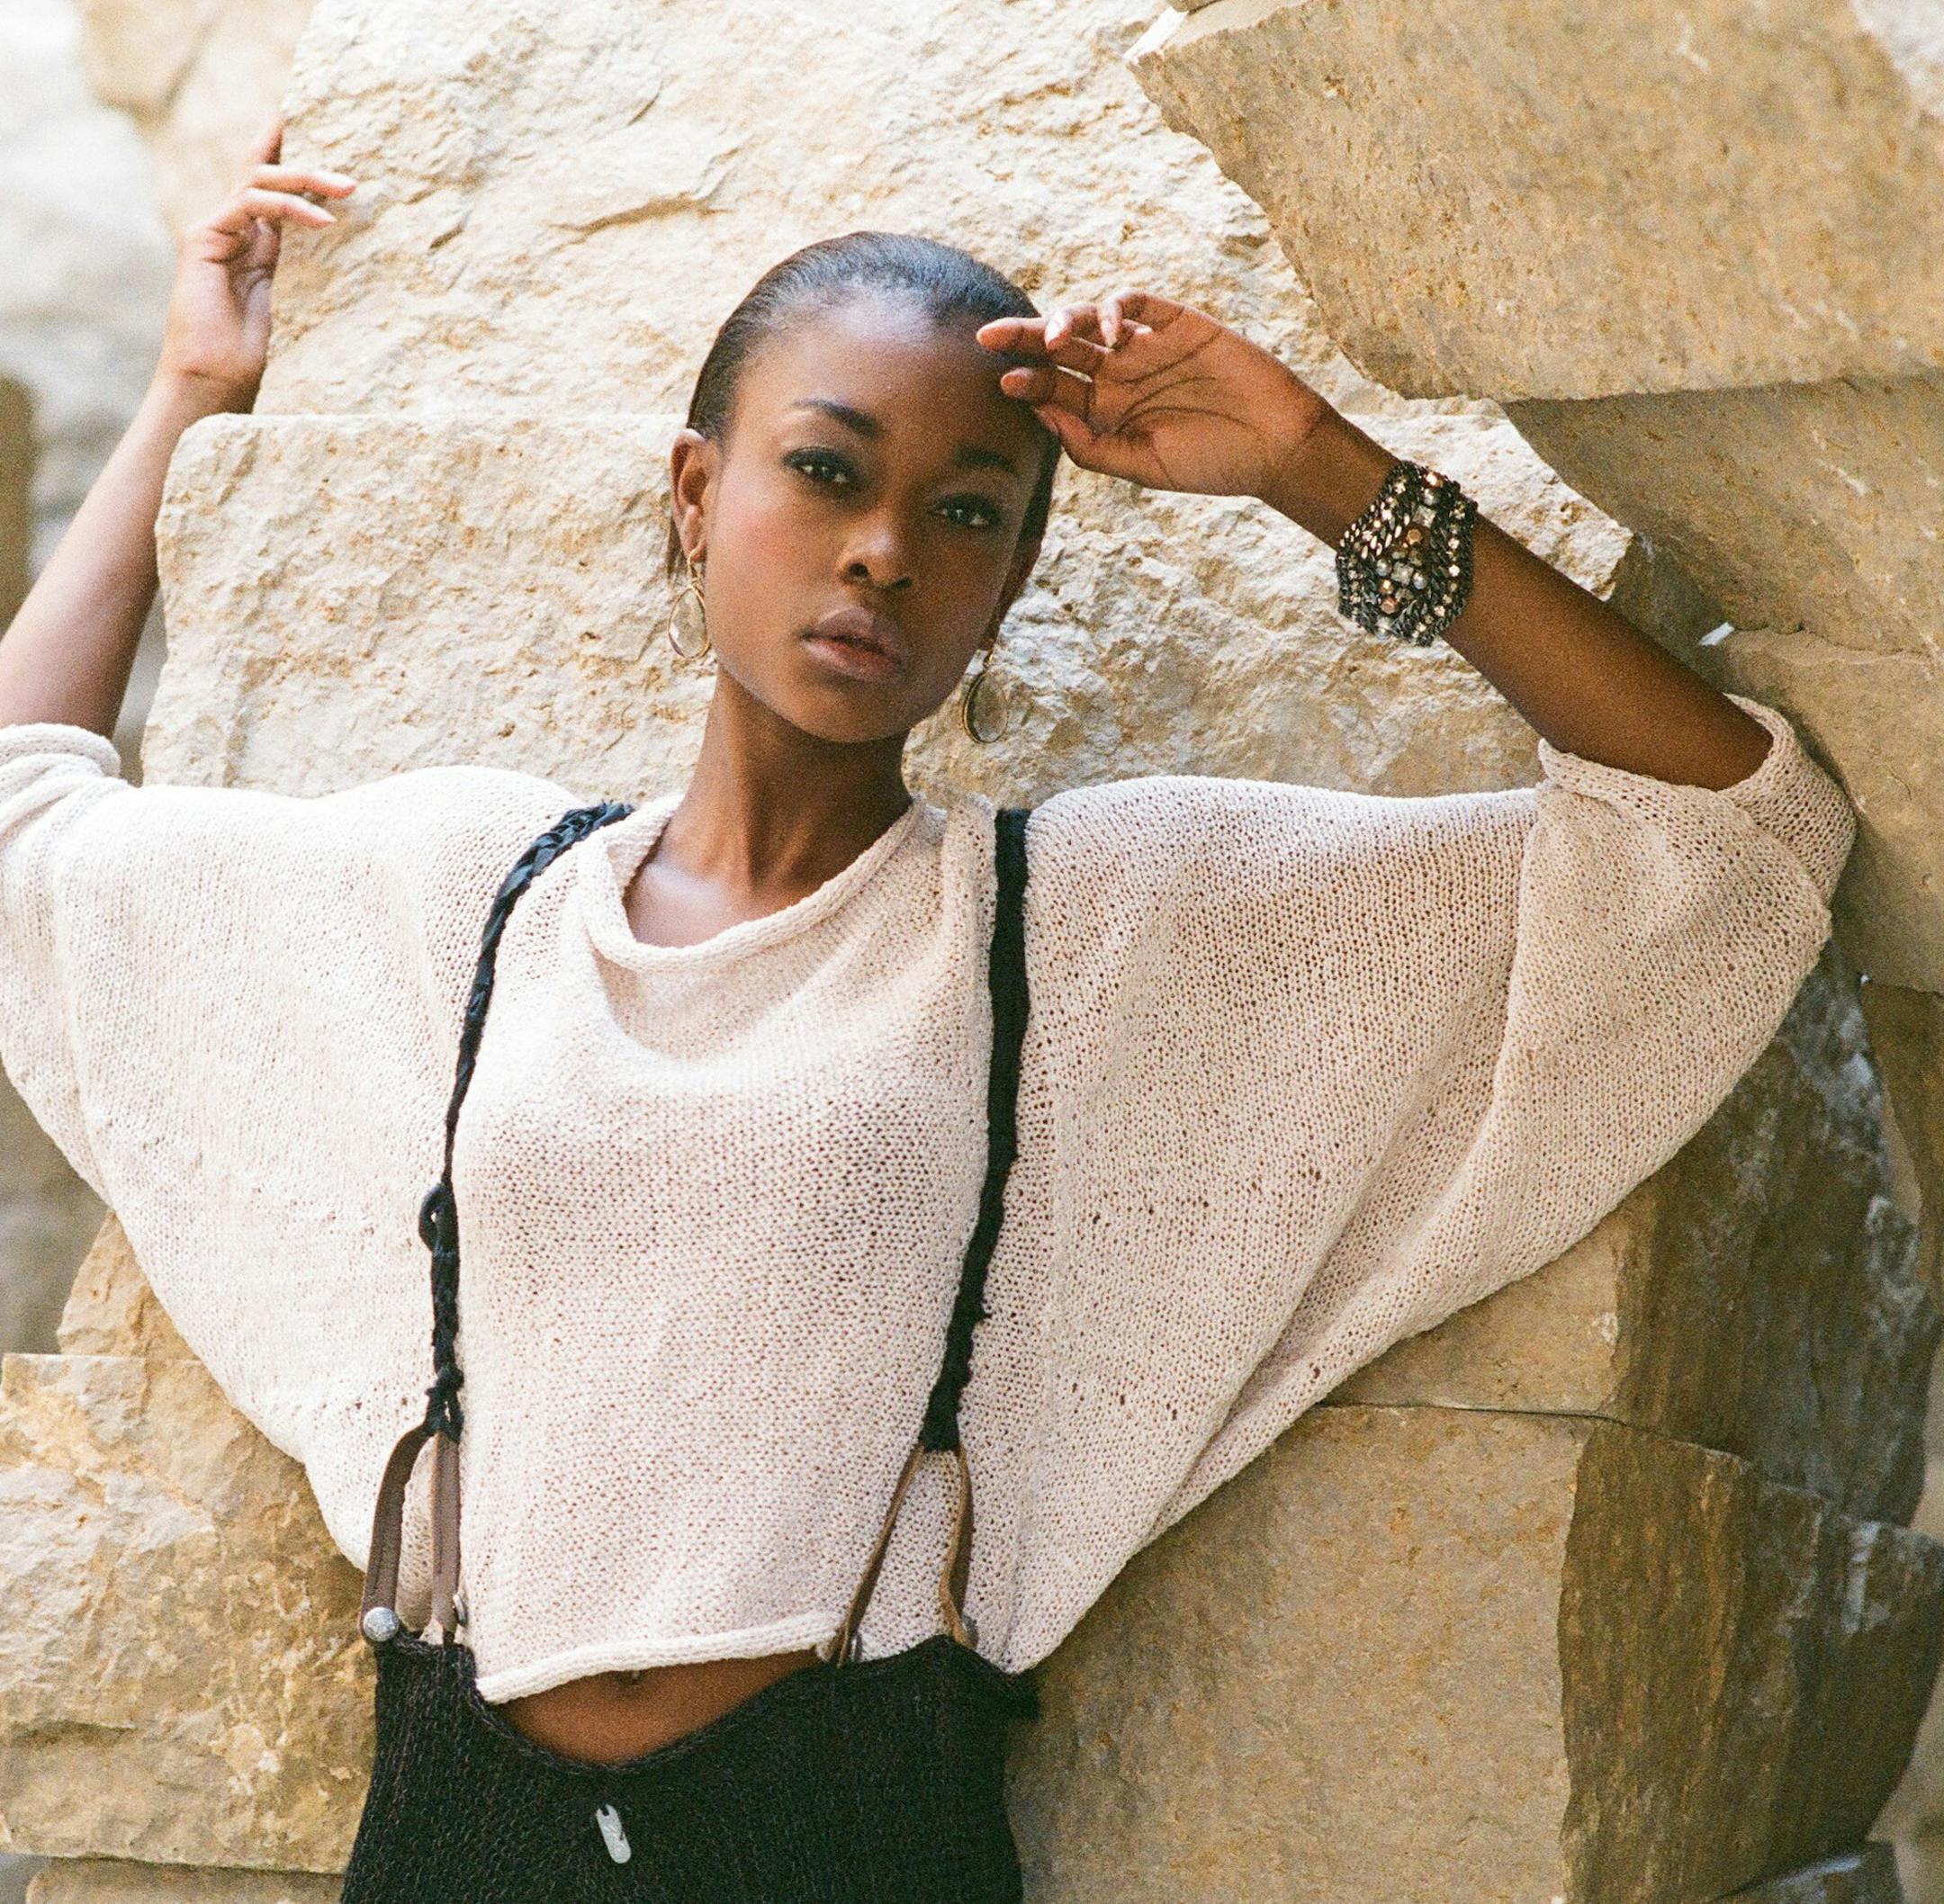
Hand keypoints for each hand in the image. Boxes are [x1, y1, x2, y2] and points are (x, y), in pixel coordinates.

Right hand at [153, 119, 358, 412]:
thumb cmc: (251, 357)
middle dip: (310, 167)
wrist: (212, 381)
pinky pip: (250, 204)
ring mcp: (216, 231)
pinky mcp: (205, 238)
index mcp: (255, 243)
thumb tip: (344, 249)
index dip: (289, 154)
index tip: (320, 130)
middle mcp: (233, 230)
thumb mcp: (292, 304)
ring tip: (348, 190)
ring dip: (306, 178)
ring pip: (259, 180)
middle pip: (266, 173)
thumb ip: (305, 270)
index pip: (271, 186)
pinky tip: (323, 221)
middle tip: (354, 177)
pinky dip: (288, 207)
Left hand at [975, 289, 1333, 499]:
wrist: (1275, 446)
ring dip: (1065, 322)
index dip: (1026, 382)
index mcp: (1106, 413)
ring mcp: (1147, 347)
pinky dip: (1118, 307)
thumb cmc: (1211, 463)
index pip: (1053, 390)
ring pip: (1092, 321)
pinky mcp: (1179, 323)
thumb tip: (1041, 415)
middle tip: (989, 337)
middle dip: (1023, 340)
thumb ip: (1090, 447)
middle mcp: (1120, 377)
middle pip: (1061, 350)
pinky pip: (1139, 303)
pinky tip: (1110, 328)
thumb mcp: (1141, 466)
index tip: (1007, 383)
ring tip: (1053, 338)